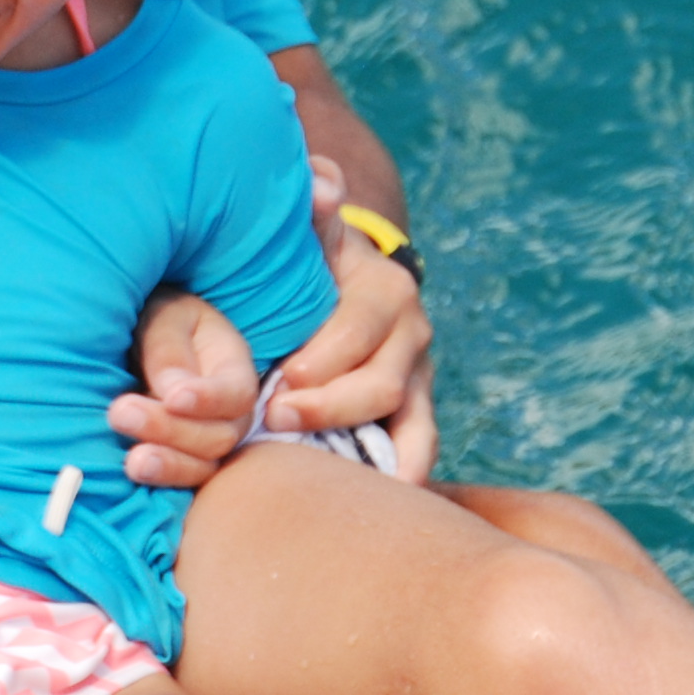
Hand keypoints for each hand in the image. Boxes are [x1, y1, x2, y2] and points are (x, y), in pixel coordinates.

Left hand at [110, 289, 258, 486]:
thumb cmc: (158, 321)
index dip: (209, 400)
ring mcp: (207, 444)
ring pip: (201, 468)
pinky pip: (179, 484)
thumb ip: (169, 351)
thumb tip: (173, 394)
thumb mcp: (165, 318)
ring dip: (166, 466)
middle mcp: (229, 415)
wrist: (139, 337)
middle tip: (121, 413)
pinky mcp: (181, 464)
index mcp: (233, 369)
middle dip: (171, 430)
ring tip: (132, 462)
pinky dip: (158, 483)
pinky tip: (129, 476)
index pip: (236, 393)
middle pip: (218, 437)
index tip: (174, 397)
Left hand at [264, 157, 436, 480]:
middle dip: (329, 408)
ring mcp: (417, 379)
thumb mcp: (303, 229)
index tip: (277, 385)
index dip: (320, 361)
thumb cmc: (301, 260)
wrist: (330, 282)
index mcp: (385, 289)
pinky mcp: (413, 416)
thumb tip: (320, 183)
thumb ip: (308, 204)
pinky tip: (369, 511)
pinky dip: (399, 482)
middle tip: (275, 421)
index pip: (358, 331)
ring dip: (363, 456)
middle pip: (381, 385)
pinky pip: (418, 456)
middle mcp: (412, 335)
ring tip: (316, 474)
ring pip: (409, 429)